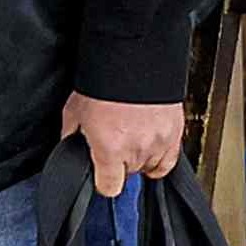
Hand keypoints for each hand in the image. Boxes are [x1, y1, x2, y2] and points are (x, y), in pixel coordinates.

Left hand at [62, 91, 185, 195]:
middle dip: (121, 163)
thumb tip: (71, 149)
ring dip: (141, 157)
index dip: (103, 182)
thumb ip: (72, 137)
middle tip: (114, 142)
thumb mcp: (74, 111)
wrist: (133, 57)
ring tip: (133, 137)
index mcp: (110, 149)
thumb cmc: (103, 81)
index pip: (109, 188)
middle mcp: (137, 149)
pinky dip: (160, 155)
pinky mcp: (175, 132)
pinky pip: (169, 159)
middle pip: (129, 175)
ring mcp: (159, 141)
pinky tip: (151, 146)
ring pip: (150, 167)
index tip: (102, 174)